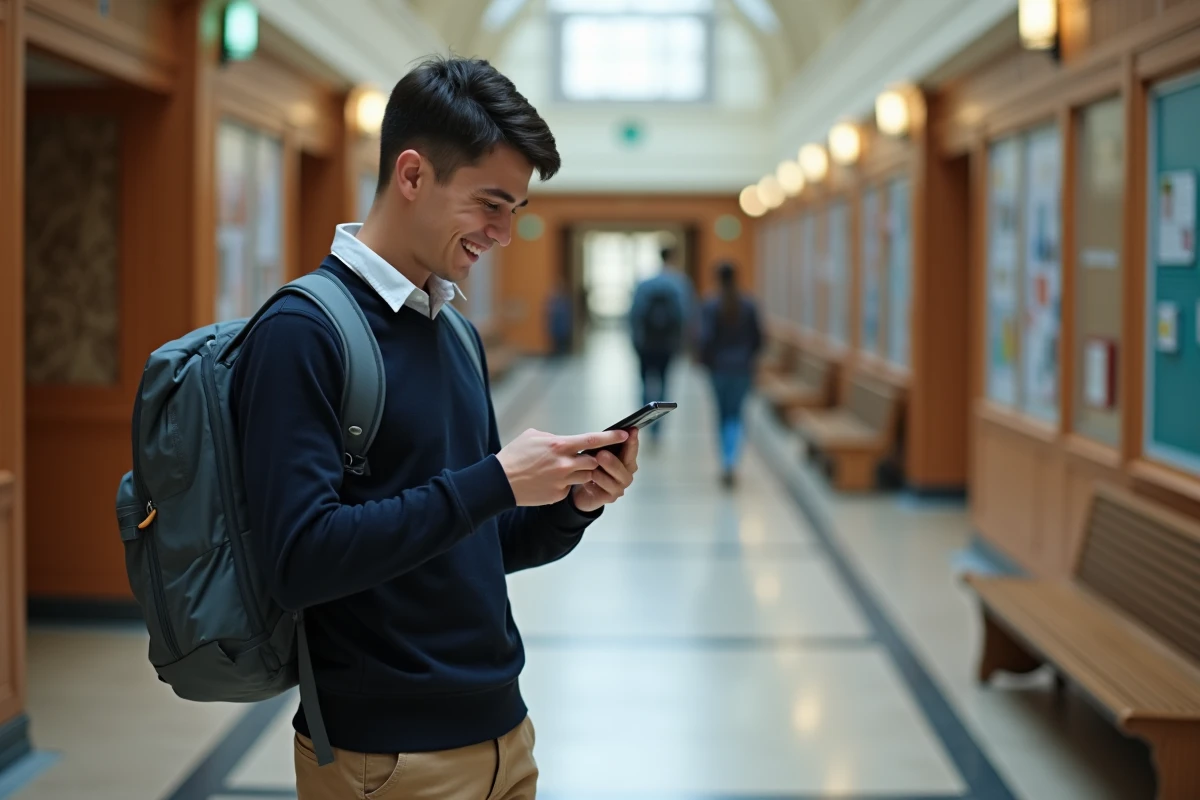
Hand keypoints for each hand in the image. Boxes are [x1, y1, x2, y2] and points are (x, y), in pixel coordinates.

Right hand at [497, 428, 629, 506]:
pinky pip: (570, 488)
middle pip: (593, 462)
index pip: (592, 440)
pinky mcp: (558, 495)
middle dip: (595, 460)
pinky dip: (565, 483)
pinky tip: (549, 481)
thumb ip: (554, 438)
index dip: (611, 437)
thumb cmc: (514, 456)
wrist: (499, 483)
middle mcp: (564, 464)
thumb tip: (566, 441)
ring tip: (565, 469)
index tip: (626, 433)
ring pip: (585, 476)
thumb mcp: (533, 437)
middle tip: (591, 457)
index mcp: (559, 446)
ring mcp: (562, 481)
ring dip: (581, 472)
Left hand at [571, 428, 639, 513]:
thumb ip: (605, 446)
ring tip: (592, 470)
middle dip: (613, 461)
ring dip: (602, 475)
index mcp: (626, 461)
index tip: (632, 430)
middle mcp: (626, 474)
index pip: (632, 450)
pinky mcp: (609, 498)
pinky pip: (603, 491)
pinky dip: (594, 485)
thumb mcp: (598, 454)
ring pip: (614, 481)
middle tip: (601, 454)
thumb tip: (606, 434)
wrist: (584, 491)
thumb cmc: (594, 468)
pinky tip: (586, 482)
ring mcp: (619, 488)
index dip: (632, 441)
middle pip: (624, 467)